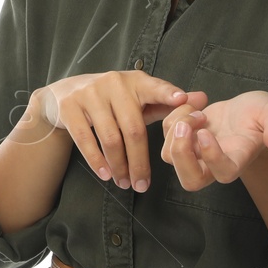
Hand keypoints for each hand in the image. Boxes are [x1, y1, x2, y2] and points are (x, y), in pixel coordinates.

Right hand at [26, 72, 207, 191]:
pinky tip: (105, 174)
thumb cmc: (111, 99)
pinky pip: (85, 139)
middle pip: (133, 128)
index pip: (155, 88)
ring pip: (110, 138)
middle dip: (140, 161)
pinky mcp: (70, 106)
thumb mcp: (137, 96)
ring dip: (119, 165)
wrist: (64, 92)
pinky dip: (96, 160)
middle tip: (144, 185)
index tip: (183, 102)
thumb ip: (167, 102)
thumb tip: (203, 99)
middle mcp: (113, 83)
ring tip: (125, 183)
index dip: (168, 95)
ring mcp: (89, 94)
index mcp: (135, 81)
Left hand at [161, 89, 267, 187]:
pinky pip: (167, 132)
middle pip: (190, 180)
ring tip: (198, 109)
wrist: (247, 111)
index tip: (207, 131)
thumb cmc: (263, 115)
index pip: (223, 173)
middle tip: (185, 125)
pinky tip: (195, 101)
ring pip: (170, 155)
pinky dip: (174, 113)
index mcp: (238, 160)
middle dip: (181, 153)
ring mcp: (196, 154)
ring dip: (175, 127)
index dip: (212, 156)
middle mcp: (214, 164)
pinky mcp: (184, 139)